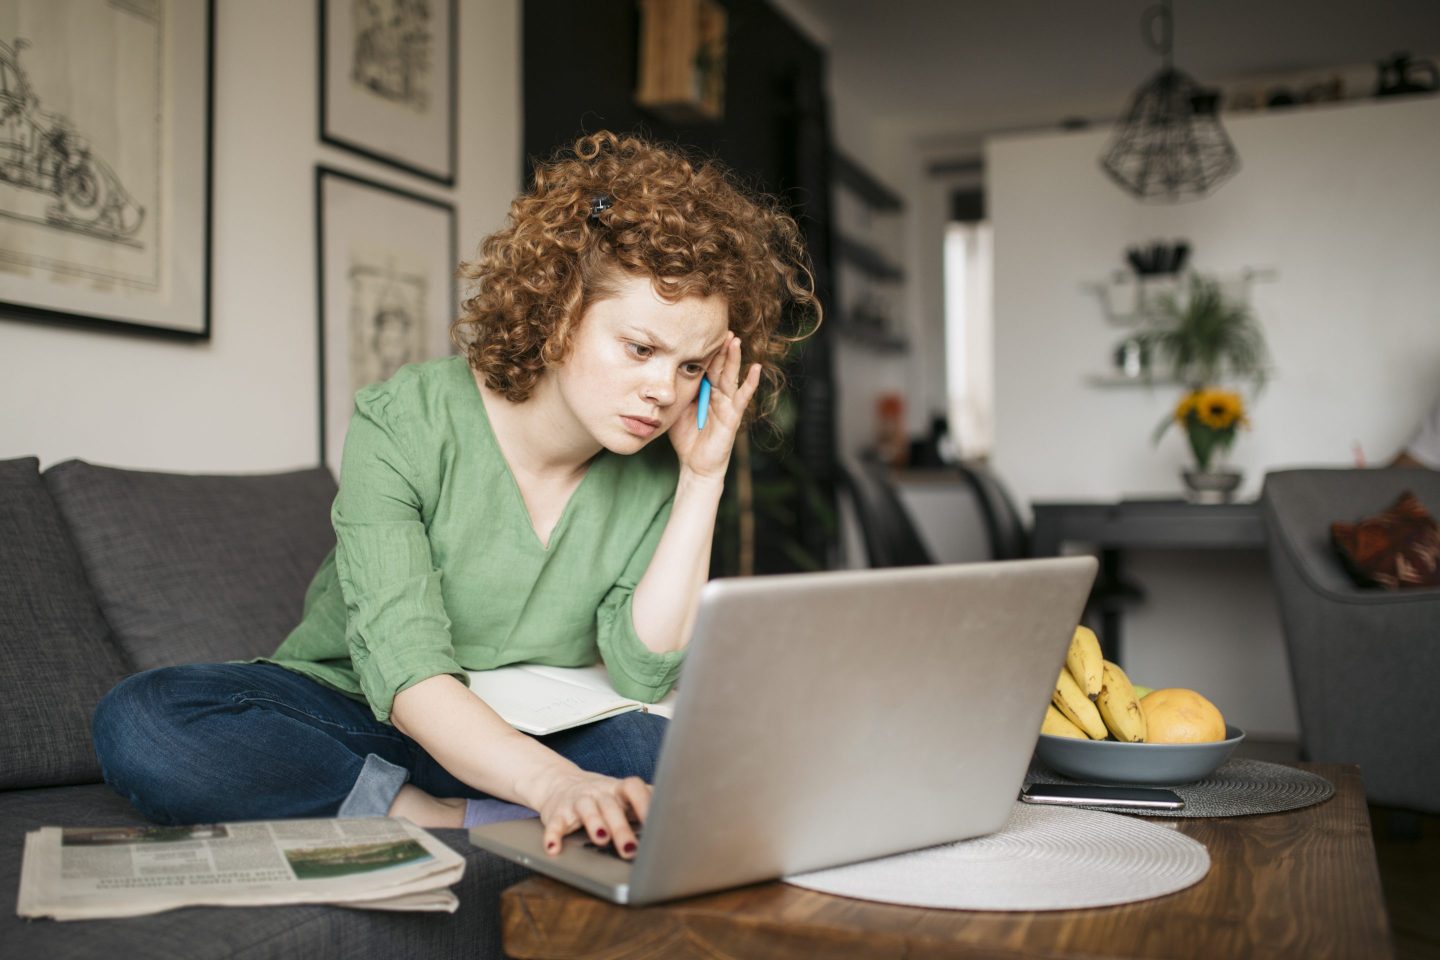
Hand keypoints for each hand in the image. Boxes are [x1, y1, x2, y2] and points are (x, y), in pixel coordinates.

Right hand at [534, 768, 650, 858]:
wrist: (560, 783)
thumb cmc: (603, 796)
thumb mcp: (625, 796)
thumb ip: (649, 799)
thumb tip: (686, 808)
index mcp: (618, 789)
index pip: (634, 788)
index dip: (644, 803)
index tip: (657, 822)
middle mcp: (598, 792)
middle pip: (611, 806)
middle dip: (621, 827)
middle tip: (630, 850)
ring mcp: (577, 801)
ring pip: (586, 810)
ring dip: (594, 824)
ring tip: (601, 840)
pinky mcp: (557, 813)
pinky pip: (554, 824)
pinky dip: (553, 836)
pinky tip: (555, 849)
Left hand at [667, 333, 760, 481]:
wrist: (694, 463)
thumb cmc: (685, 436)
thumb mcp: (676, 408)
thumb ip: (675, 390)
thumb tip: (662, 371)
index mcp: (703, 390)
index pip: (705, 364)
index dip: (705, 349)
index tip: (702, 329)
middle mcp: (718, 393)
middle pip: (720, 366)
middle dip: (721, 347)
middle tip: (722, 327)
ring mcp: (727, 403)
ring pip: (731, 376)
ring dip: (734, 358)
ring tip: (735, 340)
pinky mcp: (734, 415)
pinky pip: (743, 396)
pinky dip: (751, 382)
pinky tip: (756, 368)